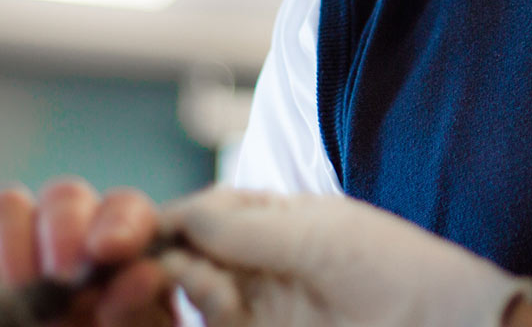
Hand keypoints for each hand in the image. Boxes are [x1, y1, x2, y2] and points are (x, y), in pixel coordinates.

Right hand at [0, 177, 174, 326]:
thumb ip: (135, 304)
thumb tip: (144, 275)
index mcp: (122, 241)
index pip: (125, 210)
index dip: (118, 225)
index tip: (109, 252)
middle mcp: (69, 227)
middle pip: (64, 197)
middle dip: (63, 234)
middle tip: (62, 278)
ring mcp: (15, 238)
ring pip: (5, 205)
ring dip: (14, 247)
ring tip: (22, 294)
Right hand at [156, 188, 531, 326]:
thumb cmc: (398, 271)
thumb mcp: (321, 238)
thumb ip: (249, 229)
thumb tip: (181, 214)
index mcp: (274, 221)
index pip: (200, 215)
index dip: (164, 221)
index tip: (132, 230)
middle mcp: (258, 264)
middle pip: (183, 258)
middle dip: (161, 259)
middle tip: (160, 264)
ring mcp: (259, 308)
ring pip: (192, 298)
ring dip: (185, 289)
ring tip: (211, 287)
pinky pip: (217, 323)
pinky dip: (208, 311)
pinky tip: (222, 303)